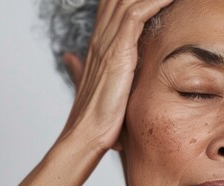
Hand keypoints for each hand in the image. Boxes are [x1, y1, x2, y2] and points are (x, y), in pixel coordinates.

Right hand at [60, 0, 173, 152]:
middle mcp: (102, 39)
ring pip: (127, 1)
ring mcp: (108, 45)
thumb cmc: (92, 116)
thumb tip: (71, 59)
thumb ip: (80, 69)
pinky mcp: (118, 54)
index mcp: (99, 45)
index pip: (112, 7)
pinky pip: (135, 16)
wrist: (86, 136)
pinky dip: (152, 3)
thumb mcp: (87, 86)